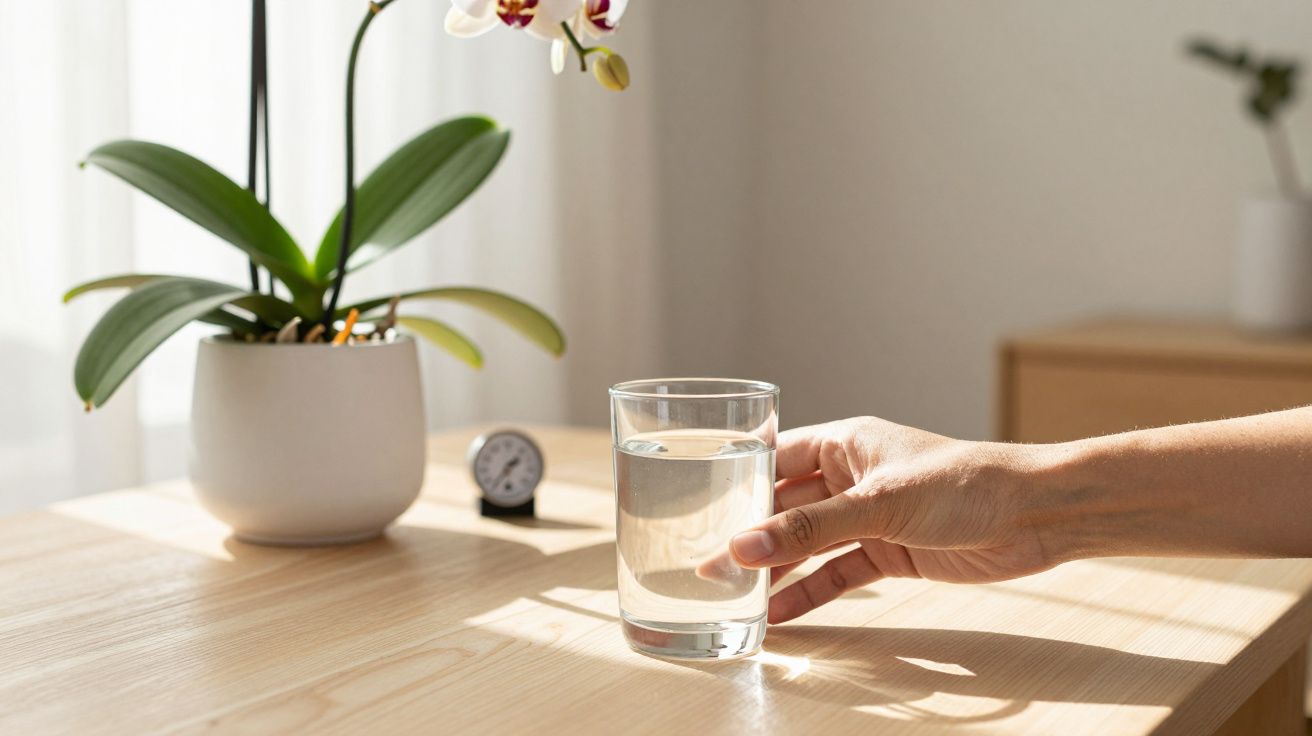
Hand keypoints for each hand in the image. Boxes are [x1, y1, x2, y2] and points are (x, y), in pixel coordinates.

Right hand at [728, 417, 1056, 622]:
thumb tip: (746, 545)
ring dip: (776, 569)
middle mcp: (852, 477)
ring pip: (808, 545)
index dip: (737, 483)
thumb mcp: (880, 504)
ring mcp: (870, 517)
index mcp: (844, 443)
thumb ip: (811, 529)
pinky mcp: (890, 552)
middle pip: (787, 507)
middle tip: (708, 566)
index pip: (775, 460)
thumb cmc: (966, 483)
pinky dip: (812, 593)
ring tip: (734, 596)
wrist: (1034, 515)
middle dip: (750, 535)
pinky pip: (838, 574)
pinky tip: (782, 613)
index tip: (699, 509)